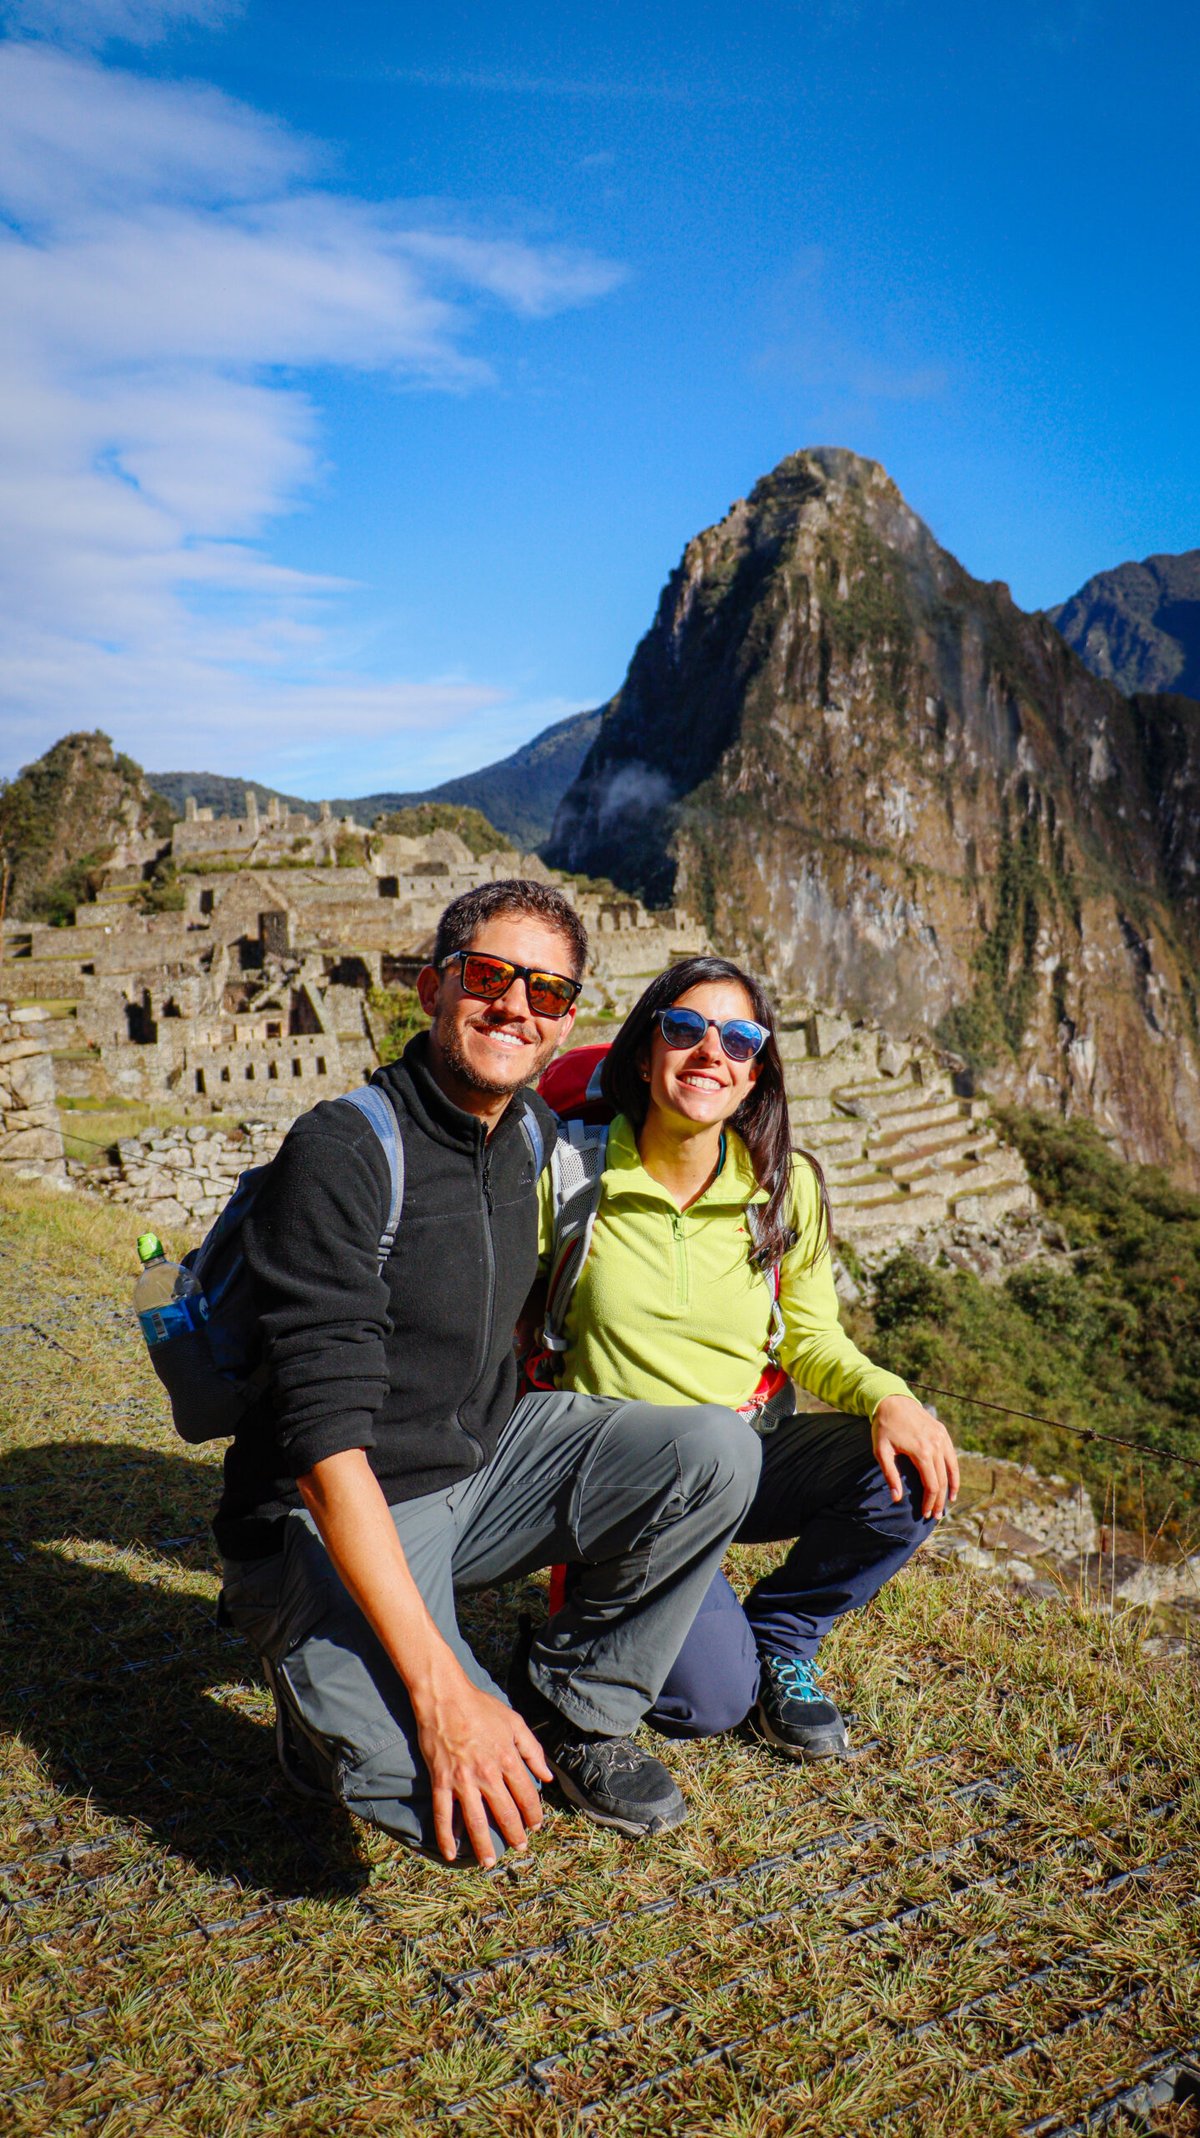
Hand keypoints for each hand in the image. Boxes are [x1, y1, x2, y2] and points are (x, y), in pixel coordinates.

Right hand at [412, 1658, 552, 1868]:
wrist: (446, 1697)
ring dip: (484, 1845)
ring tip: (489, 1862)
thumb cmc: (481, 1707)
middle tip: (519, 1846)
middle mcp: (488, 1774)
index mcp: (508, 1759)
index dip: (533, 1814)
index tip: (535, 1825)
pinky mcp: (441, 1781)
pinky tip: (450, 1854)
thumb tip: (547, 1777)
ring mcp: (463, 1780)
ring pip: (476, 1821)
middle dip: (514, 1834)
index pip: (526, 1796)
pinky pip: (443, 1814)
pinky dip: (446, 1837)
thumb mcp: (515, 1723)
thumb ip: (533, 1751)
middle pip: (505, 1812)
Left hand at [871, 1394, 959, 1520]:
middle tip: (935, 1515)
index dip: (929, 1502)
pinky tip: (952, 1485)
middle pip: (943, 1480)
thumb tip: (897, 1498)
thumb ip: (890, 1475)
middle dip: (939, 1500)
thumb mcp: (881, 1451)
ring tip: (947, 1504)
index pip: (932, 1485)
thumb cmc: (884, 1427)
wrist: (892, 1400)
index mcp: (921, 1452)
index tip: (924, 1513)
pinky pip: (952, 1457)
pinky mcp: (943, 1433)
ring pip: (951, 1470)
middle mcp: (936, 1446)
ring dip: (950, 1489)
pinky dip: (954, 1473)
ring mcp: (942, 1438)